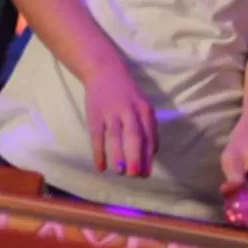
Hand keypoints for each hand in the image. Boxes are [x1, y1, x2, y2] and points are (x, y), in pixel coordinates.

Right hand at [83, 62, 156, 176]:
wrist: (105, 72)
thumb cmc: (127, 95)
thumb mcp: (142, 107)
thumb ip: (148, 128)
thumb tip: (152, 153)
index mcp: (145, 110)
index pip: (149, 136)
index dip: (148, 156)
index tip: (146, 173)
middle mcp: (130, 111)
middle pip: (135, 137)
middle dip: (135, 157)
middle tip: (134, 176)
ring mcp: (111, 112)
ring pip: (116, 137)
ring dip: (118, 156)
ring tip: (119, 172)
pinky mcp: (95, 115)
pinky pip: (97, 136)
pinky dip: (99, 152)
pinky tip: (100, 167)